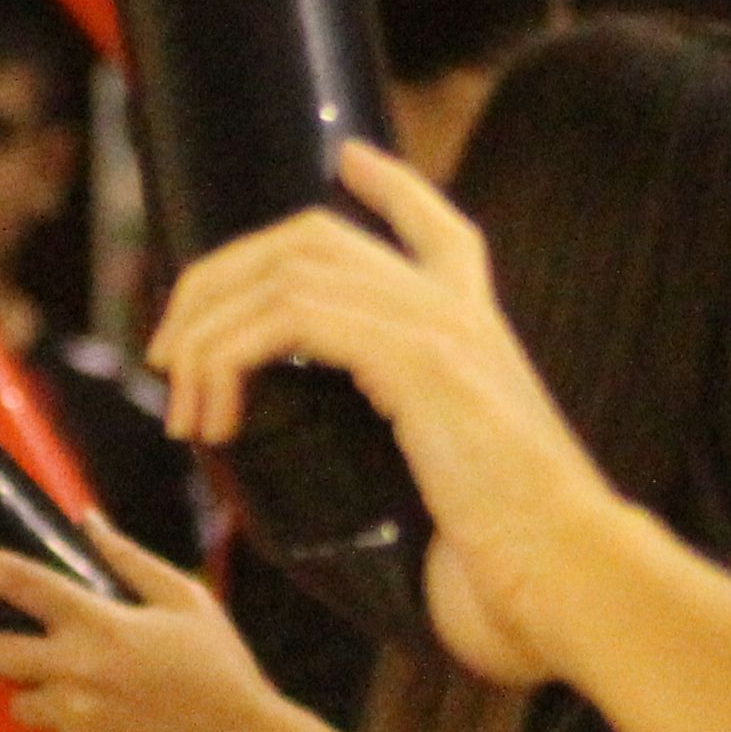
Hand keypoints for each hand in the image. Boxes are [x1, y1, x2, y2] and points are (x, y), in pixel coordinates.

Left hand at [0, 525, 290, 731]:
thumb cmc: (222, 671)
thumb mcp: (188, 602)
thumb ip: (130, 560)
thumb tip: (87, 519)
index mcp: (100, 621)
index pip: (17, 579)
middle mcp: (77, 666)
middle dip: (1, 654)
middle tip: (41, 658)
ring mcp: (74, 715)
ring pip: (17, 701)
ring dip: (41, 697)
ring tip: (99, 701)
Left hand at [141, 145, 624, 683]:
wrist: (565, 571)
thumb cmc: (501, 553)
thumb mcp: (444, 475)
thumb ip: (398, 437)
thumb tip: (308, 452)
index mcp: (475, 328)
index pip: (438, 226)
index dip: (392, 187)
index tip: (350, 159)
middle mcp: (459, 310)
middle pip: (311, 238)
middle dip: (217, 283)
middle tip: (165, 355)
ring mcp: (441, 325)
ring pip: (283, 272)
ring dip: (204, 335)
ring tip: (182, 408)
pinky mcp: (421, 358)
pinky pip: (290, 319)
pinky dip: (227, 360)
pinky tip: (214, 418)